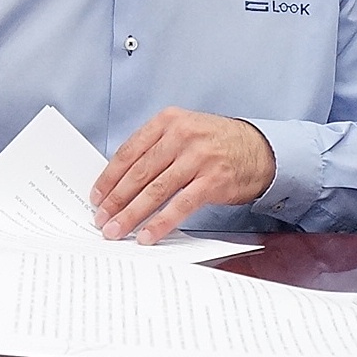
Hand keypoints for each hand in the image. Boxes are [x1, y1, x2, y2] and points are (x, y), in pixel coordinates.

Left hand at [91, 108, 273, 243]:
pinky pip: (180, 206)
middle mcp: (182, 136)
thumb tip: (121, 183)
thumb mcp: (184, 132)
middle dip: (115, 200)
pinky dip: (160, 223)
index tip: (96, 196)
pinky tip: (147, 235)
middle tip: (101, 219)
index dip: (109, 177)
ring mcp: (198, 158)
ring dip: (132, 214)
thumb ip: (156, 149)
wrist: (260, 149)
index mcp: (168, 121)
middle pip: (139, 173)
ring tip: (116, 230)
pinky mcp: (213, 180)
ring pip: (155, 190)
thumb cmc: (217, 144)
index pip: (129, 151)